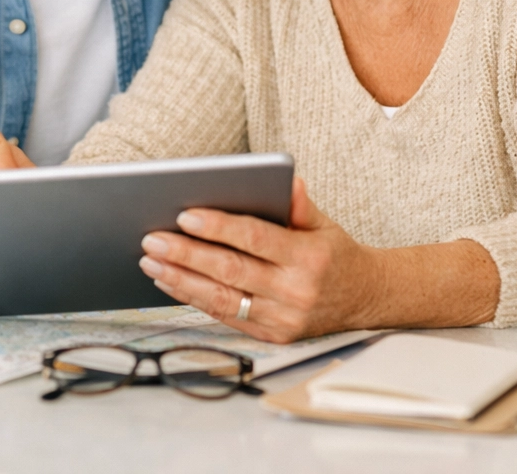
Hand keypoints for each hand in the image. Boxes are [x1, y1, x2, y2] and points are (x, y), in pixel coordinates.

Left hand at [137, 178, 383, 343]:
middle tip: (152, 239)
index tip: (184, 215)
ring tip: (151, 263)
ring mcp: (283, 318)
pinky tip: (172, 283)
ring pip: (222, 299)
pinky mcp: (272, 336)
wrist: (365, 299)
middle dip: (186, 254)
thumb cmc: (335, 254)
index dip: (218, 227)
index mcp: (308, 257)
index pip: (254, 238)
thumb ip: (300, 204)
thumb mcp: (325, 223)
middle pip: (230, 270)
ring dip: (181, 280)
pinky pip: (226, 317)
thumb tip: (285, 179)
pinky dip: (195, 299)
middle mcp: (295, 292)